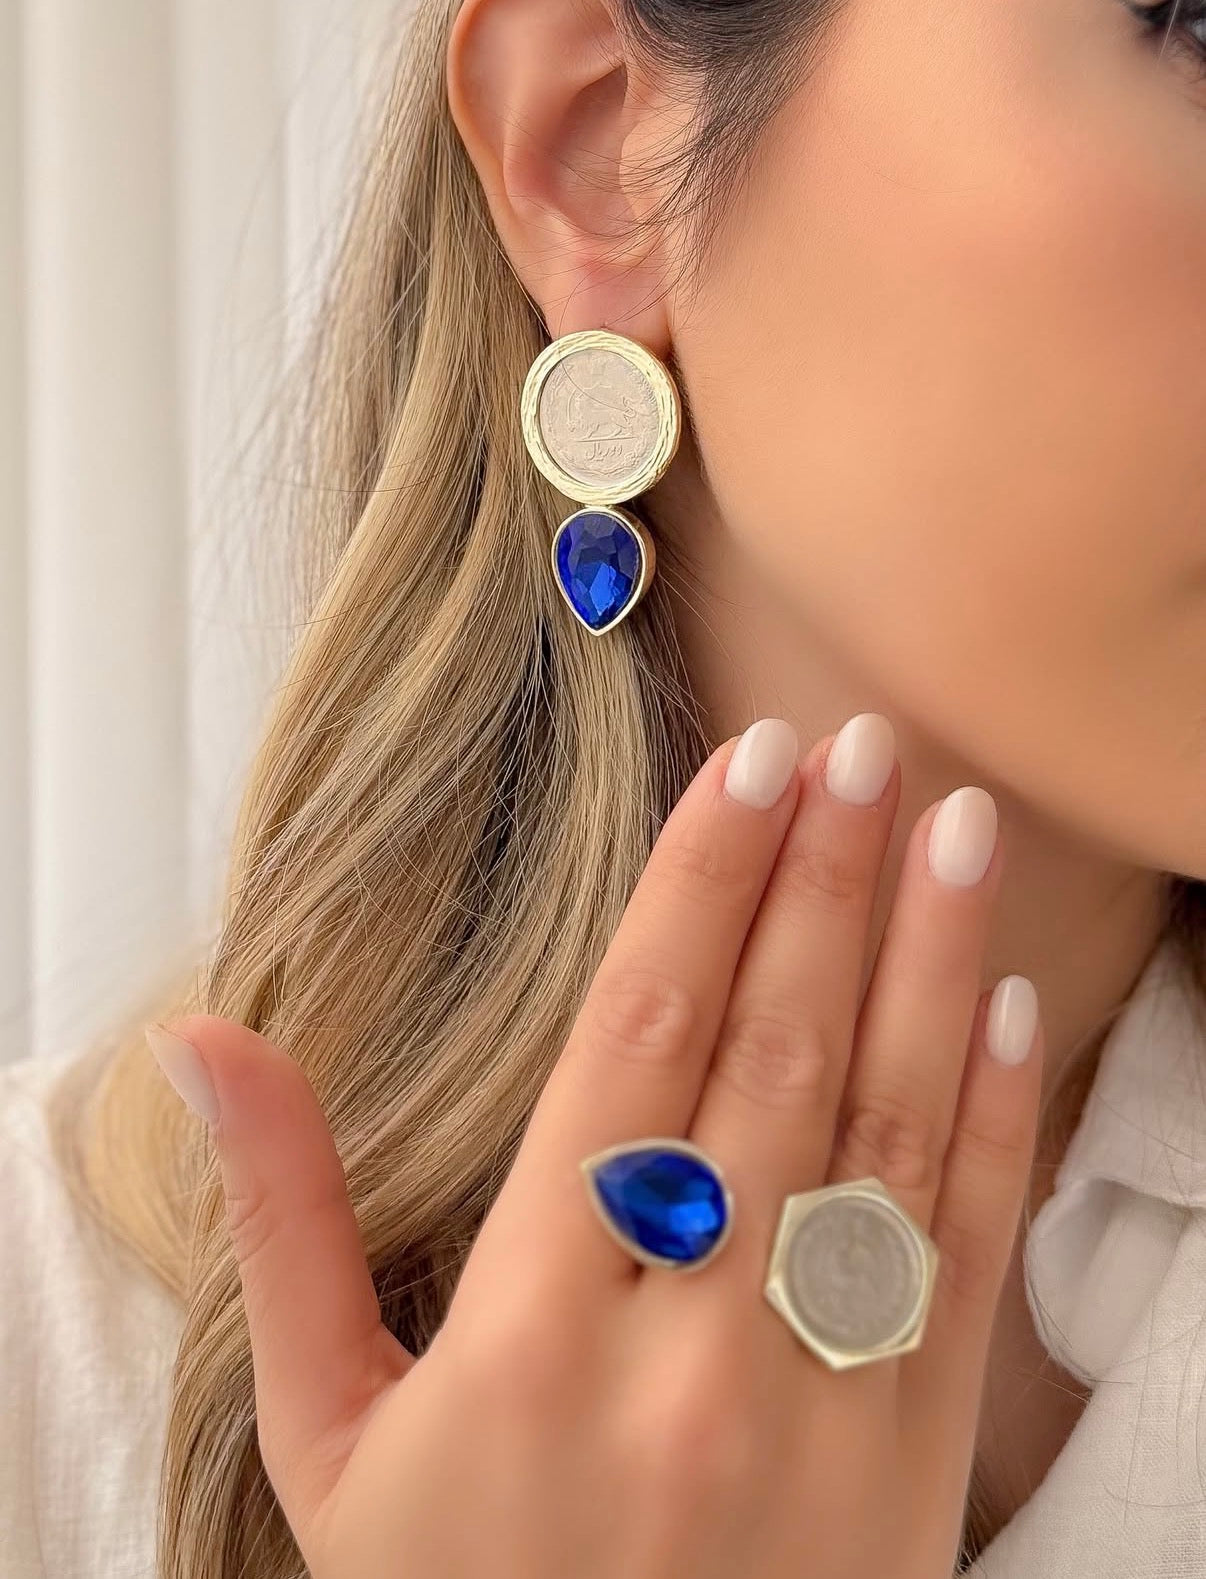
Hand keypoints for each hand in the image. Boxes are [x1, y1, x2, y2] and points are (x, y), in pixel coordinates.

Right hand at [154, 715, 1042, 1577]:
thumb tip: (207, 1042)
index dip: (696, 889)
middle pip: (770, 1058)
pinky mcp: (916, 1466)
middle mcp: (687, 1353)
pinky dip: (989, 1116)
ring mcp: (819, 1408)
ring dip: (922, 956)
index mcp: (531, 1331)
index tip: (740, 767)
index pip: (632, 1046)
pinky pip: (961, 1257)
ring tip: (950, 822)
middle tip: (856, 744)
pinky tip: (998, 997)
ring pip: (883, 1131)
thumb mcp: (327, 1436)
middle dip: (818, 880)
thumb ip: (284, 1223)